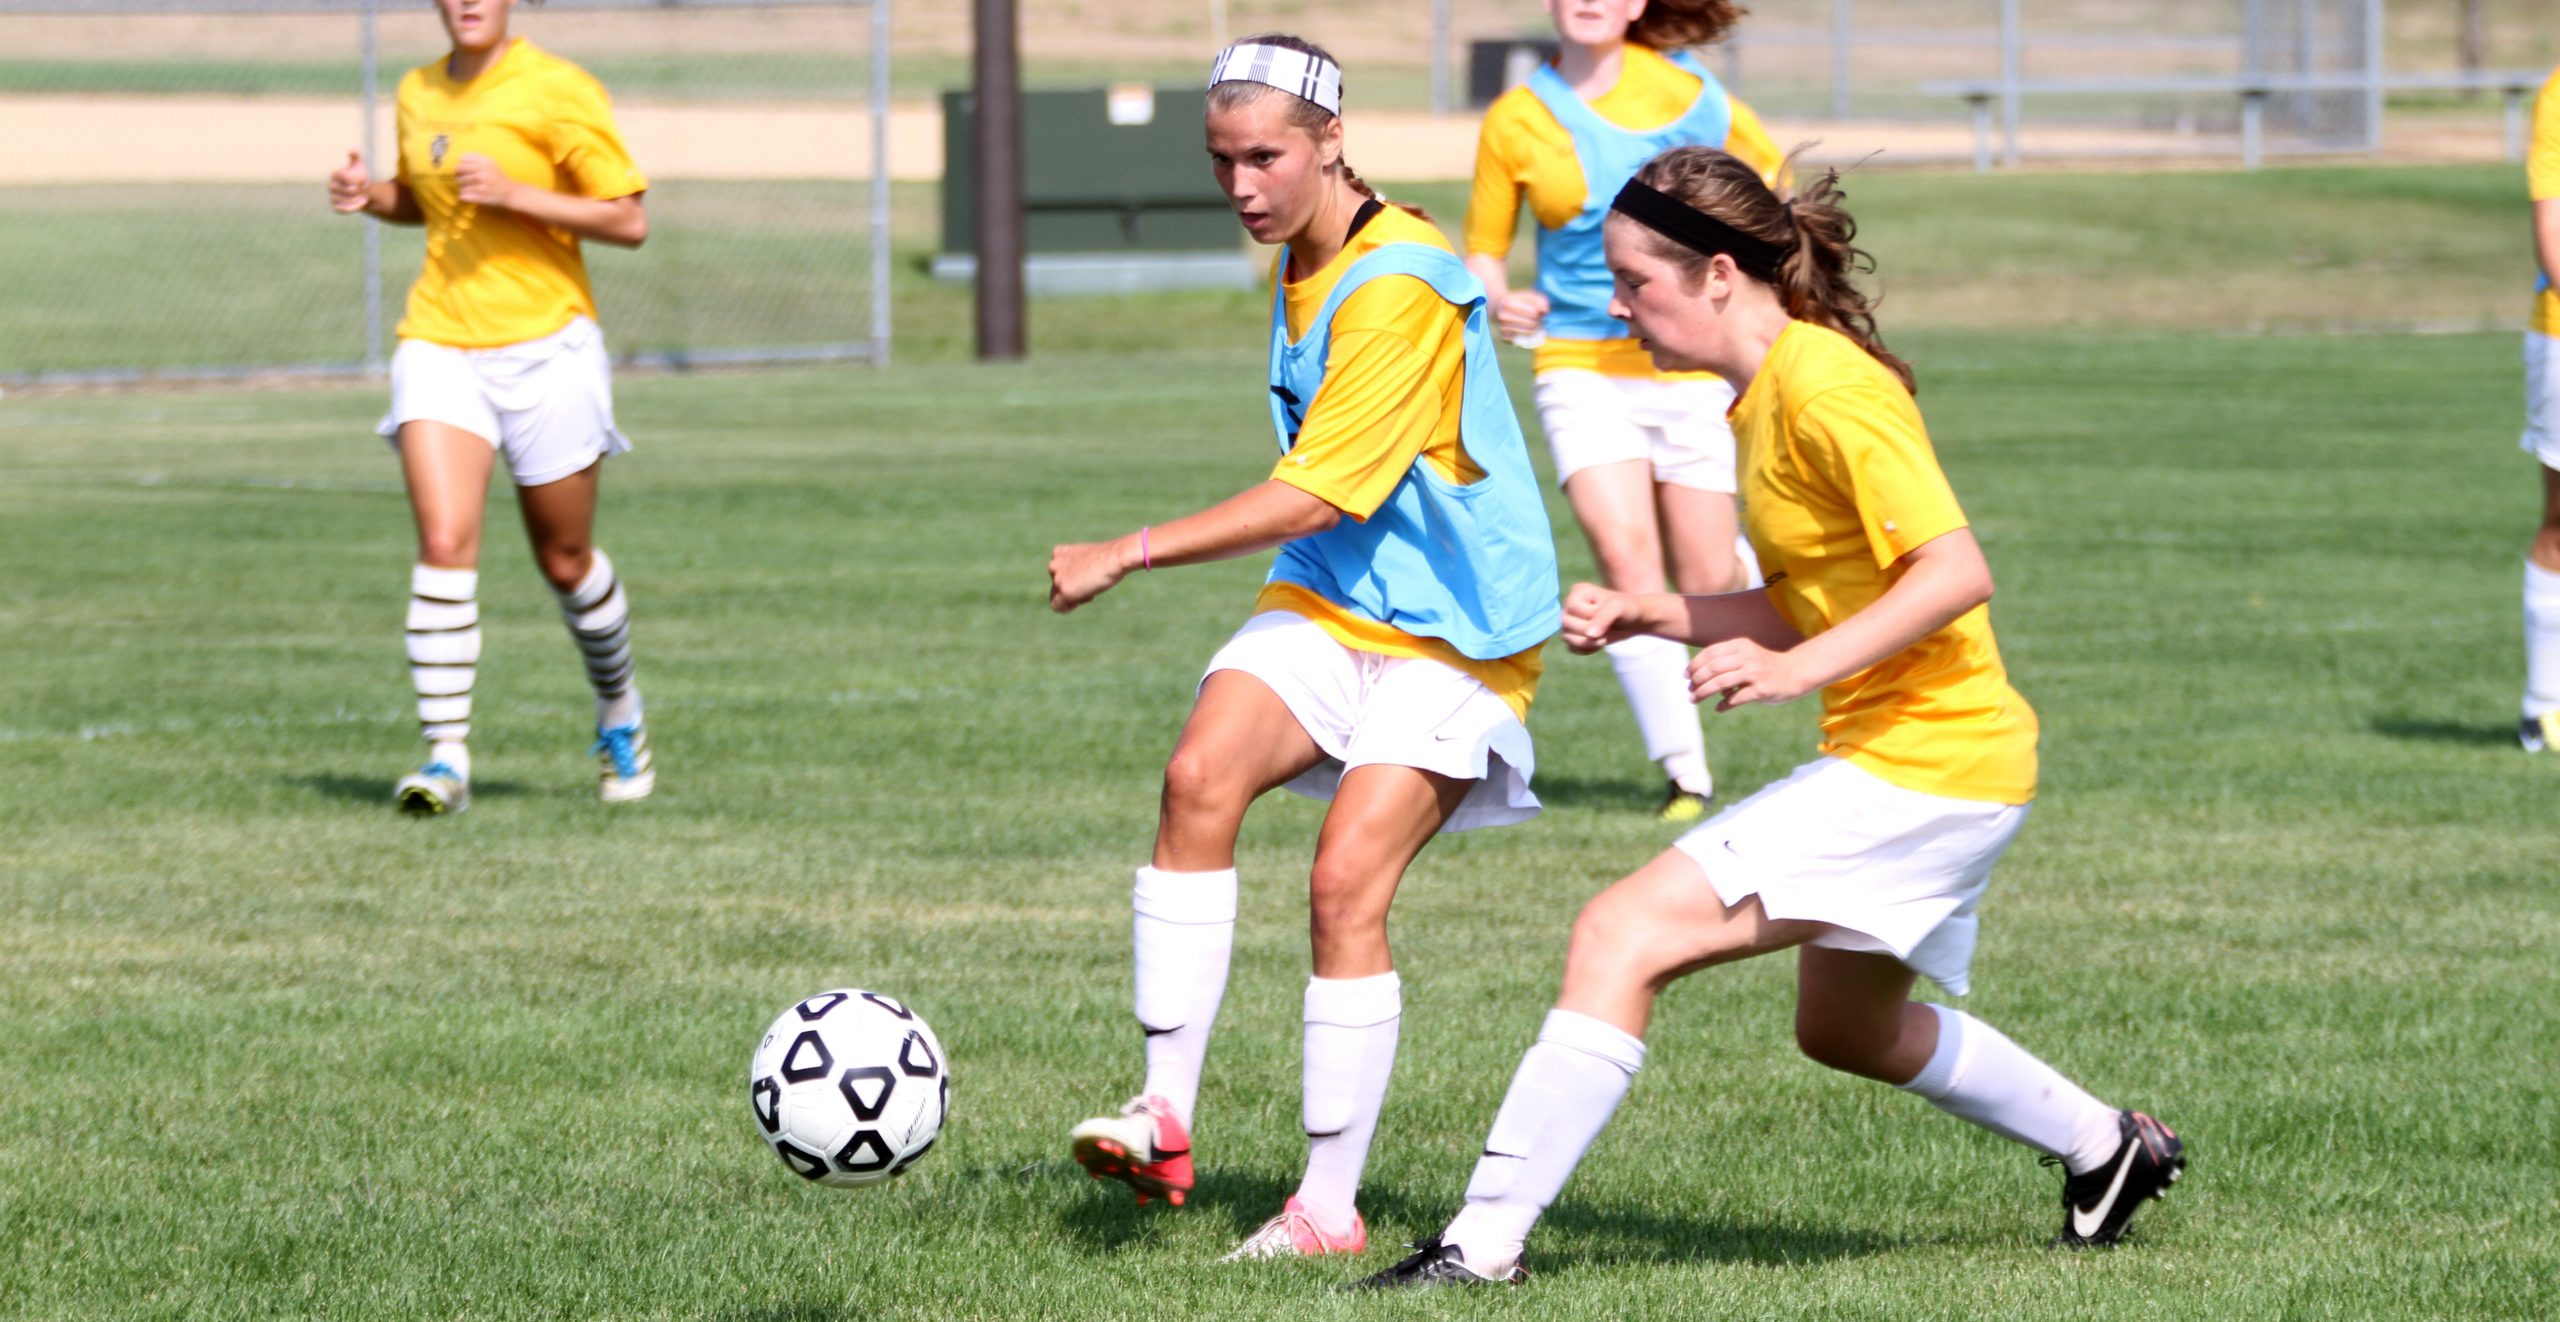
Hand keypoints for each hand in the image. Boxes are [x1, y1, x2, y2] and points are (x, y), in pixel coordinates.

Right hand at [329, 149, 371, 212]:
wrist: (362, 190)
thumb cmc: (360, 176)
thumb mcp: (360, 165)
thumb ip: (356, 157)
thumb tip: (351, 151)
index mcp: (336, 175)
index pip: (341, 176)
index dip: (353, 179)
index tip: (363, 181)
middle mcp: (331, 185)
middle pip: (337, 188)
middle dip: (353, 191)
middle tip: (364, 190)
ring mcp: (333, 196)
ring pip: (337, 199)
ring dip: (353, 200)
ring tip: (364, 198)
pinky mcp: (336, 206)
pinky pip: (338, 209)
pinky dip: (350, 208)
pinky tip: (360, 205)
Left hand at [453, 153, 516, 208]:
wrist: (510, 192)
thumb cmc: (497, 176)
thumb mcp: (490, 162)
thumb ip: (476, 157)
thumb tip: (459, 158)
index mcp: (485, 162)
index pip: (462, 159)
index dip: (461, 164)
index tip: (465, 170)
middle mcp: (482, 173)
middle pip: (459, 170)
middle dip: (459, 175)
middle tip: (463, 179)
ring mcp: (481, 185)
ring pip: (460, 183)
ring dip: (462, 186)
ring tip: (468, 187)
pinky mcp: (480, 197)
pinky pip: (463, 194)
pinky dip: (463, 195)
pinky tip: (469, 195)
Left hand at [1048, 537, 1134, 612]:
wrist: (1115, 558)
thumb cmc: (1107, 559)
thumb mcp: (1087, 559)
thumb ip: (1076, 568)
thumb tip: (1076, 582)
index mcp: (1058, 553)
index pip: (1058, 574)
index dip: (1073, 578)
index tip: (1088, 575)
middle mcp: (1054, 564)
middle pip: (1057, 586)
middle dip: (1073, 588)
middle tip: (1090, 582)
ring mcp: (1057, 578)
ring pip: (1058, 596)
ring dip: (1074, 596)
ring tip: (1091, 587)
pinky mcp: (1064, 590)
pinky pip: (1058, 606)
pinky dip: (1070, 607)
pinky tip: (1088, 595)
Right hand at [1492, 289, 1549, 341]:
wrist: (1496, 307)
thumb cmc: (1516, 301)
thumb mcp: (1527, 295)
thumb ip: (1539, 300)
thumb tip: (1546, 310)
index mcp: (1508, 303)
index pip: (1532, 313)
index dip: (1540, 314)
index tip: (1540, 313)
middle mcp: (1503, 316)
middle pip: (1530, 324)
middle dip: (1538, 323)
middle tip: (1539, 321)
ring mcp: (1501, 327)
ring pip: (1527, 333)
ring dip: (1534, 330)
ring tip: (1534, 325)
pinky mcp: (1503, 337)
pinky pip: (1521, 340)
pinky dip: (1526, 337)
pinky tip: (1526, 331)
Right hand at [1560, 580, 1646, 653]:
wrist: (1637, 620)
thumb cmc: (1628, 608)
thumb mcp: (1618, 608)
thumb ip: (1603, 618)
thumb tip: (1589, 634)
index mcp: (1578, 591)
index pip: (1572, 608)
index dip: (1589, 617)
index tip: (1607, 615)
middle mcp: (1571, 604)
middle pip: (1564, 623)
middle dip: (1587, 632)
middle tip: (1606, 632)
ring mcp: (1572, 620)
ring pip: (1565, 637)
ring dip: (1586, 643)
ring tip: (1603, 639)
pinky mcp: (1575, 634)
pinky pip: (1570, 647)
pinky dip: (1584, 650)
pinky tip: (1599, 644)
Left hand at [1688, 637, 1816, 710]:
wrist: (1795, 673)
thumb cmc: (1765, 666)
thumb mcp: (1746, 655)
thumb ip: (1725, 661)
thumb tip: (1698, 677)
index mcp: (1741, 645)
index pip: (1710, 653)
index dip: (1695, 664)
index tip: (1686, 676)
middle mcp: (1747, 657)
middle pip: (1712, 669)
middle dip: (1696, 681)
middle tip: (1689, 691)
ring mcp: (1755, 673)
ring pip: (1720, 683)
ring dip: (1703, 693)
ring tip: (1694, 699)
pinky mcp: (1761, 690)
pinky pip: (1735, 698)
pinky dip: (1723, 704)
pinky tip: (1719, 708)